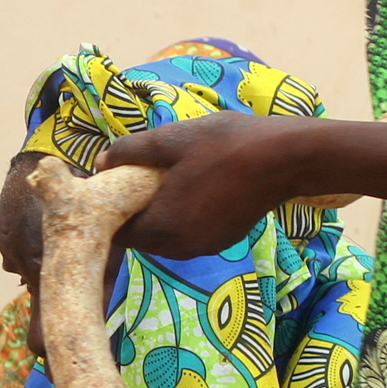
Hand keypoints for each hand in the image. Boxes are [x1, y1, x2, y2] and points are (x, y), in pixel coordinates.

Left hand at [95, 110, 310, 259]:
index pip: (118, 234)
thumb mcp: (170, 139)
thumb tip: (99, 162)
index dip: (109, 213)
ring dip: (158, 217)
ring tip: (161, 184)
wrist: (287, 157)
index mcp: (162, 227)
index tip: (110, 190)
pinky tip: (190, 190)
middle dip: (133, 214)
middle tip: (133, 183)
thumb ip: (130, 152)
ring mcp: (204, 247)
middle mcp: (180, 247)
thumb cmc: (225, 145)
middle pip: (141, 238)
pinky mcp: (223, 241)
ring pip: (164, 238)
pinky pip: (188, 235)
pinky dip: (181, 219)